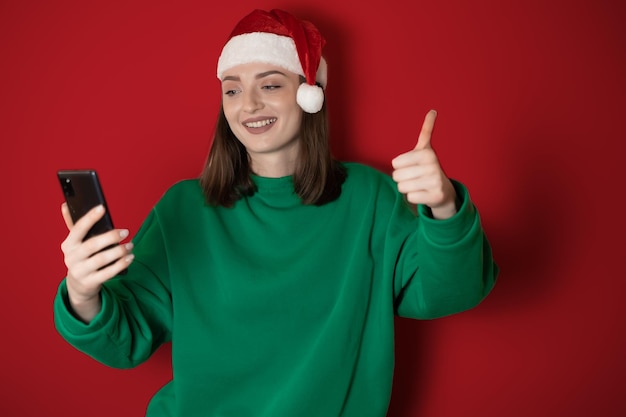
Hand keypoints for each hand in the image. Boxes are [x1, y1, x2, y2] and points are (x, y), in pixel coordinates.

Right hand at [60, 203, 133, 321]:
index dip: (89, 218)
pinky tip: (130, 258)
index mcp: (68, 244)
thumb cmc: (82, 257)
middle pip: (92, 245)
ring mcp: (80, 271)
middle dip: (110, 237)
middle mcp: (71, 258)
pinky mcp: (90, 282)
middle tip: (125, 231)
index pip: (77, 229)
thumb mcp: (76, 243)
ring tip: (130, 245)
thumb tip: (65, 205)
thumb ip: (74, 225)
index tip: (102, 207)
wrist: (78, 284)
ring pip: (101, 260)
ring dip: (119, 251)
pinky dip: (121, 264)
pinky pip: (108, 273)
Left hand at [391, 110, 457, 218]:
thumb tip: (433, 110)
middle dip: (402, 179)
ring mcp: (436, 182)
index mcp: (427, 153)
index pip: (395, 163)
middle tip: (416, 177)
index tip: (413, 166)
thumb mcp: (425, 149)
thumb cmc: (428, 168)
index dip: (400, 166)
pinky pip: (410, 198)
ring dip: (408, 188)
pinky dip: (414, 197)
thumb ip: (427, 130)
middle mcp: (433, 166)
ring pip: (402, 187)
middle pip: (397, 176)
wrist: (443, 190)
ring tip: (419, 185)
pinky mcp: (436, 197)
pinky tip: (424, 194)